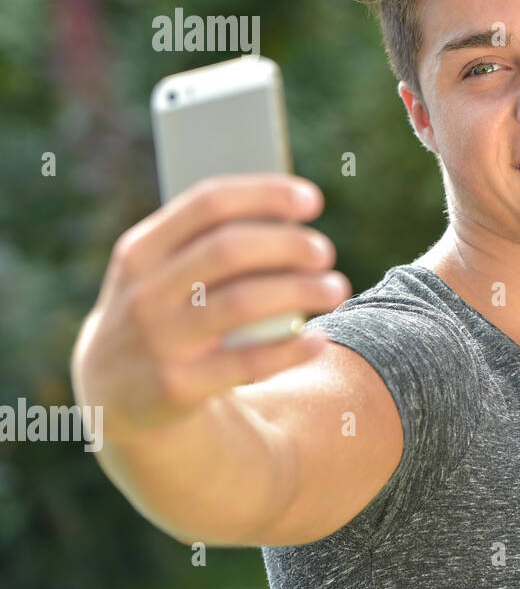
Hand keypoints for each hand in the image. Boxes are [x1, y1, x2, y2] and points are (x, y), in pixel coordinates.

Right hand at [70, 174, 351, 443]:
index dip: (266, 195)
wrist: (115, 393)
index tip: (312, 201)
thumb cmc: (164, 312)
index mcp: (141, 250)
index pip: (208, 204)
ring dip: (301, 291)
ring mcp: (157, 341)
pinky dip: (290, 349)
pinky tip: (318, 339)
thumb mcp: (161, 273)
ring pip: (242, 303)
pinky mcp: (175, 387)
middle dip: (288, 244)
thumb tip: (293, 212)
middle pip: (229, 250)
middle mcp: (143, 292)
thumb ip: (209, 241)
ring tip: (336, 288)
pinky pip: (246, 363)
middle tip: (325, 251)